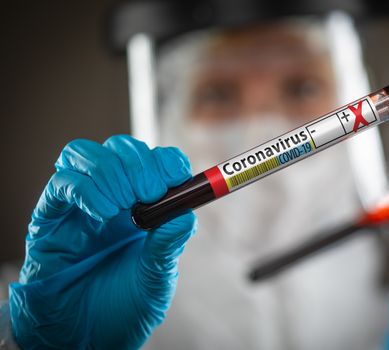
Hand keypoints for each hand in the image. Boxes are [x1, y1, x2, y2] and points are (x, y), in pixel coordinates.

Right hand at [9, 135, 196, 349]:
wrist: (87, 338)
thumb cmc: (123, 306)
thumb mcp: (157, 277)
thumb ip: (168, 245)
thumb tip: (186, 214)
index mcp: (143, 208)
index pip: (154, 162)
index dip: (166, 161)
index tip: (177, 176)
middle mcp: (111, 199)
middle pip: (120, 149)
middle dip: (139, 164)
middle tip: (149, 193)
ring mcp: (80, 206)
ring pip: (86, 154)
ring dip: (110, 171)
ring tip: (122, 205)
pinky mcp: (50, 219)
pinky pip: (61, 184)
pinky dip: (84, 188)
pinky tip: (102, 212)